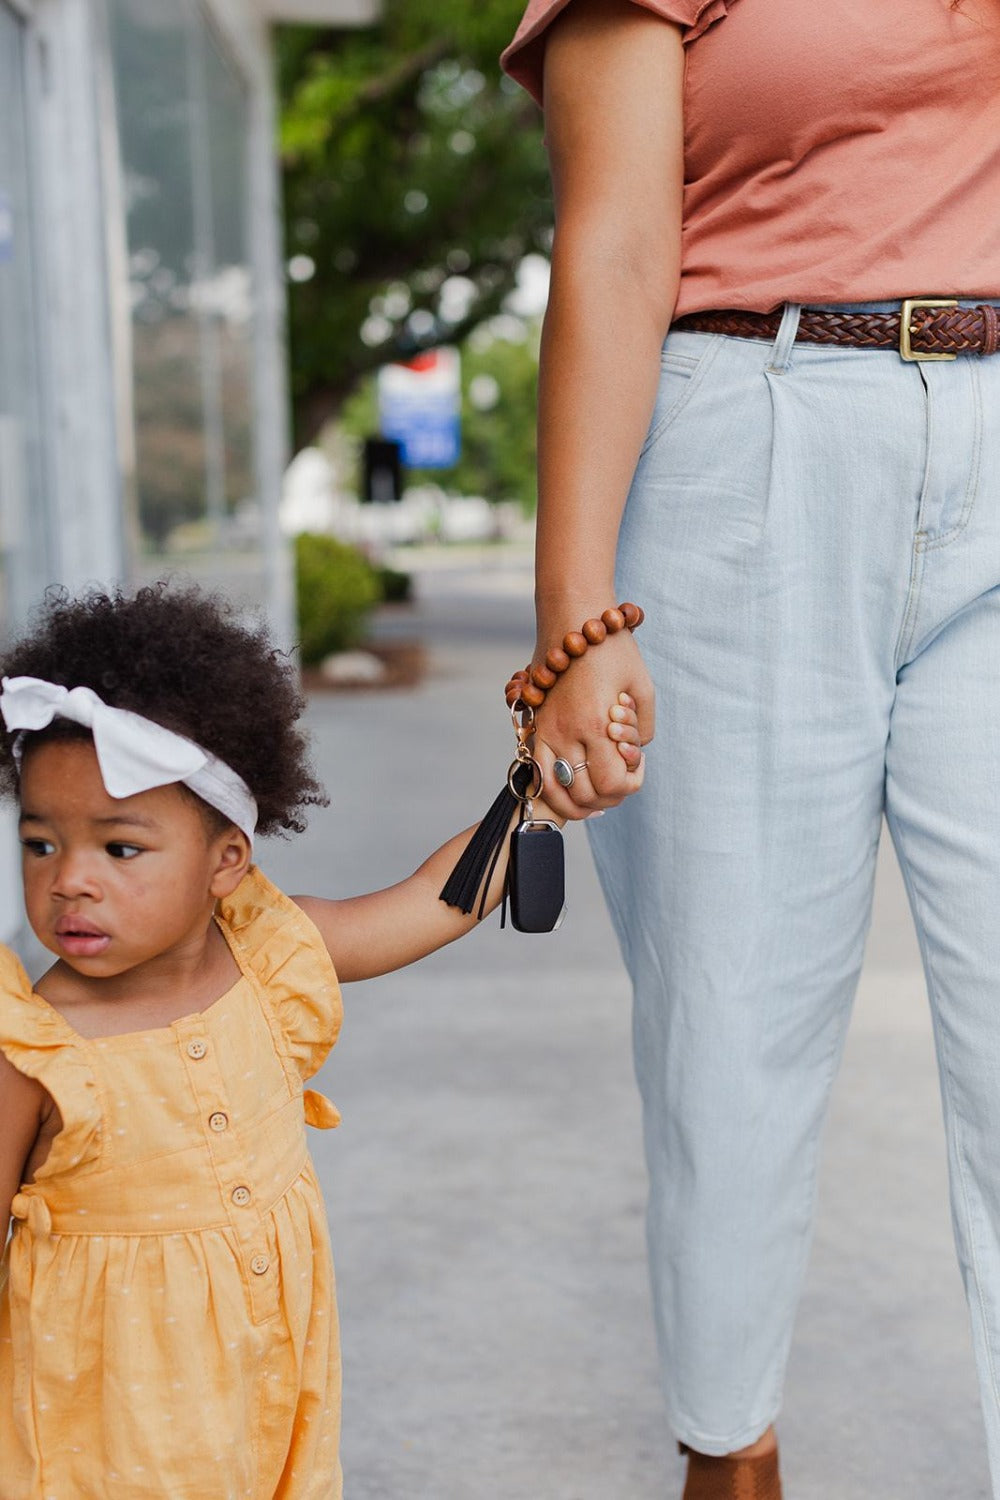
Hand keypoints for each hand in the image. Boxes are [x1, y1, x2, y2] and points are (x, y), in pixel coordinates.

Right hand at [532, 627, 654, 820]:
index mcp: (596, 723)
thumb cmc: (614, 649)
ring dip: (576, 799)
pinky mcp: (533, 724)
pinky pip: (536, 770)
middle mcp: (566, 732)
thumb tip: (630, 756)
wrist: (573, 619)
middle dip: (607, 796)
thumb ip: (643, 729)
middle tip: (620, 779)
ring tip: (595, 790)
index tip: (636, 766)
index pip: (611, 783)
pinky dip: (552, 784)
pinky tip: (571, 778)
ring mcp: (545, 729)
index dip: (630, 784)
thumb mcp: (644, 687)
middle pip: (583, 793)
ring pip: (553, 789)